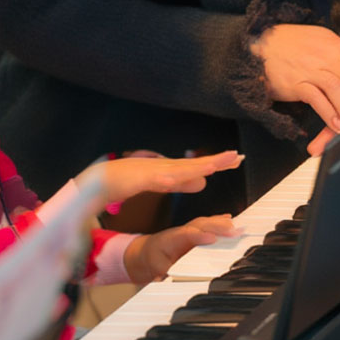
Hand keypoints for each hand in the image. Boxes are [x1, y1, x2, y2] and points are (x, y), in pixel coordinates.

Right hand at [78, 151, 242, 207]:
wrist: (101, 178)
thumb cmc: (131, 178)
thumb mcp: (162, 181)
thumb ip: (182, 183)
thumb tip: (204, 183)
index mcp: (171, 169)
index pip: (199, 165)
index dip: (218, 162)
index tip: (237, 159)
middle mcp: (164, 166)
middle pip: (193, 163)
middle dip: (214, 160)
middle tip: (236, 157)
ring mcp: (150, 171)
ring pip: (176, 170)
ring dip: (194, 167)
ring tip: (212, 166)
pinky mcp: (137, 179)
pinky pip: (152, 180)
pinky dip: (163, 179)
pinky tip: (172, 180)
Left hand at [124, 215, 238, 283]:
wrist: (146, 252)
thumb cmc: (153, 261)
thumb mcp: (155, 271)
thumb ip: (164, 275)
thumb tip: (168, 281)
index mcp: (169, 241)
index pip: (185, 235)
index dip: (199, 235)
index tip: (211, 238)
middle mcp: (180, 232)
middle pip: (199, 225)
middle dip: (216, 227)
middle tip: (232, 230)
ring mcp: (187, 230)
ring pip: (205, 223)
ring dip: (220, 224)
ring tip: (236, 227)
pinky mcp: (193, 231)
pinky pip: (207, 224)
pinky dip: (219, 221)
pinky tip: (230, 220)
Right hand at [250, 24, 339, 151]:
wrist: (256, 43)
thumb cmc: (292, 44)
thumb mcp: (323, 41)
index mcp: (334, 44)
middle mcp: (325, 55)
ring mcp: (309, 68)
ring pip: (336, 88)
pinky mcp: (294, 82)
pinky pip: (314, 97)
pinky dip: (327, 112)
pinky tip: (336, 125)